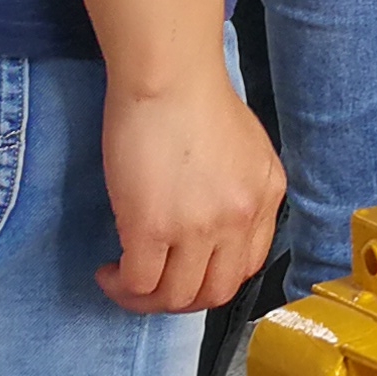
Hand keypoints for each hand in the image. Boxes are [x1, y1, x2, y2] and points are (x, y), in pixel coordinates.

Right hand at [96, 69, 283, 313]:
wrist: (169, 75)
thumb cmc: (195, 96)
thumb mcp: (243, 148)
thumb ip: (236, 189)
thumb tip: (208, 219)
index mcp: (266, 196)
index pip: (247, 266)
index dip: (211, 279)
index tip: (185, 272)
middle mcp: (240, 218)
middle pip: (214, 293)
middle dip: (180, 300)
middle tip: (152, 287)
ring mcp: (200, 228)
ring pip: (175, 297)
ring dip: (146, 300)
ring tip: (123, 280)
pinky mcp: (153, 228)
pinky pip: (139, 282)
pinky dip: (122, 286)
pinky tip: (110, 271)